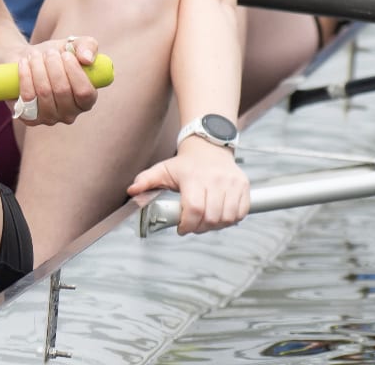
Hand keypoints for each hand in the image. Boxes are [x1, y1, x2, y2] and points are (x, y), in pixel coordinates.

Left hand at [11, 34, 100, 126]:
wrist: (29, 60)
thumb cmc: (57, 55)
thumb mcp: (75, 45)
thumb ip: (88, 46)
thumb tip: (87, 58)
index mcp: (87, 100)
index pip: (85, 93)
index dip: (75, 72)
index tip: (66, 55)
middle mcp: (70, 114)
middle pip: (62, 91)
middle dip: (54, 66)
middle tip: (49, 52)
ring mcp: (50, 118)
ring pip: (44, 92)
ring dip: (38, 68)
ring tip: (35, 55)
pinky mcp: (30, 118)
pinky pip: (27, 97)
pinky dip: (25, 76)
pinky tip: (24, 63)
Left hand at [127, 143, 250, 234]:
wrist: (210, 146)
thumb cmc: (186, 163)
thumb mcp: (164, 169)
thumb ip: (146, 180)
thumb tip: (131, 191)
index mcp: (194, 177)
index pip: (194, 209)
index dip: (188, 225)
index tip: (181, 228)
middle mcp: (216, 179)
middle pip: (212, 217)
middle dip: (200, 228)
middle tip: (193, 225)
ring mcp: (232, 182)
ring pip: (227, 217)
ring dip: (216, 225)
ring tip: (206, 220)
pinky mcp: (243, 185)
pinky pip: (241, 212)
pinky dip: (231, 219)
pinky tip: (220, 215)